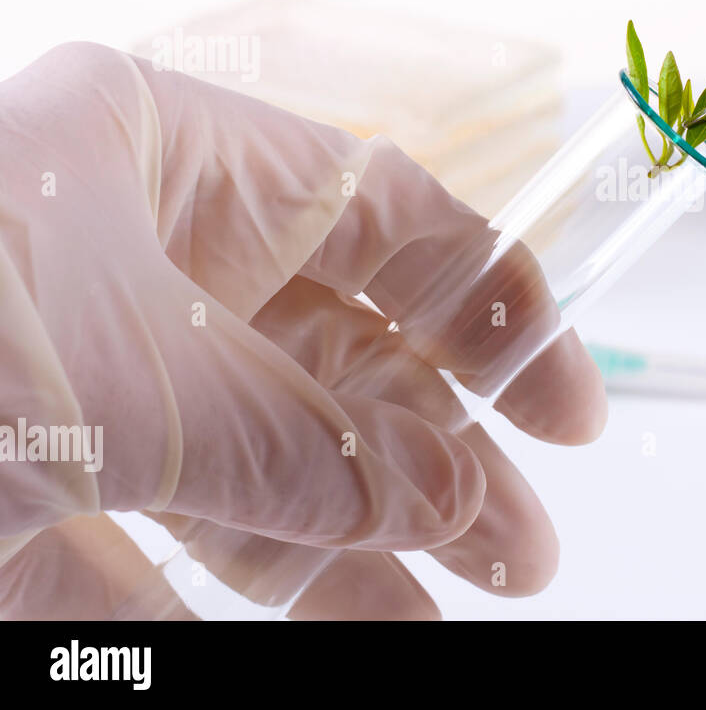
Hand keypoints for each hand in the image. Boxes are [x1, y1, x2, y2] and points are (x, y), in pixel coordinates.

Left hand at [0, 42, 604, 618]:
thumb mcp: (129, 376)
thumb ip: (298, 443)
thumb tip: (446, 498)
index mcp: (158, 156)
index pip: (383, 216)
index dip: (493, 309)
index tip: (567, 412)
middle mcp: (127, 257)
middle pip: (334, 357)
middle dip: (434, 458)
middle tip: (516, 546)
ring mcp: (74, 372)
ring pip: (253, 461)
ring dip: (352, 546)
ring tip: (437, 614)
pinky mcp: (17, 485)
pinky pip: (149, 548)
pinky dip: (235, 597)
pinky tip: (330, 633)